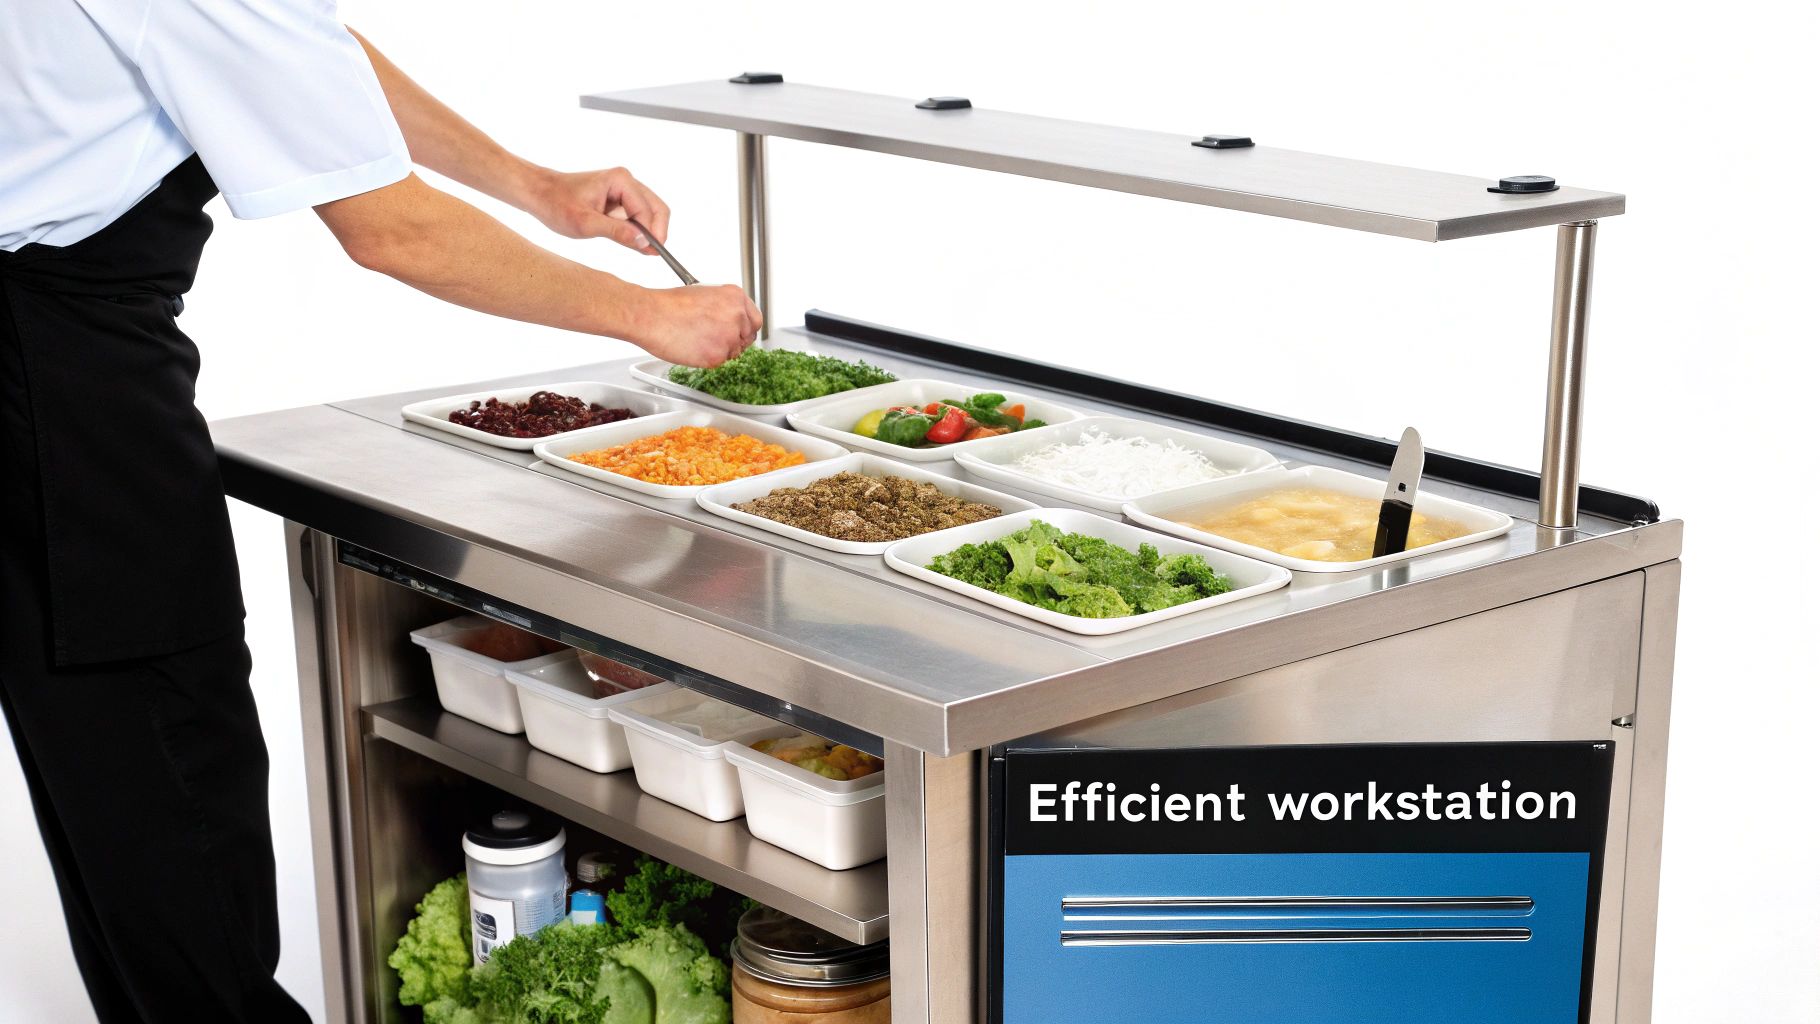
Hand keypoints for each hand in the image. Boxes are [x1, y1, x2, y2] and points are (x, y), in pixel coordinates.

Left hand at [530, 167, 669, 253]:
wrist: (539, 194)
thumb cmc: (557, 205)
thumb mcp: (585, 224)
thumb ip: (617, 233)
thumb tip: (645, 243)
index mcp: (620, 180)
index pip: (648, 210)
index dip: (653, 233)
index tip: (653, 254)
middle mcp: (626, 181)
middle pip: (657, 208)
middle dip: (656, 232)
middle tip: (652, 254)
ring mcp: (624, 189)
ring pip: (651, 212)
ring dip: (648, 231)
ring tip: (642, 251)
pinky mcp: (620, 199)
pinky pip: (639, 215)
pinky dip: (639, 230)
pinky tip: (632, 242)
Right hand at [632, 284, 762, 367]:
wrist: (651, 315)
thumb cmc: (670, 304)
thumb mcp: (705, 294)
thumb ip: (724, 307)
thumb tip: (732, 321)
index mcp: (735, 296)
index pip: (755, 320)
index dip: (745, 329)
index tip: (738, 334)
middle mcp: (737, 315)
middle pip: (747, 337)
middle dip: (734, 341)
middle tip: (715, 340)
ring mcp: (729, 336)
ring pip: (733, 352)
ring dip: (719, 350)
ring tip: (696, 339)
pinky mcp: (717, 355)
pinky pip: (719, 362)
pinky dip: (707, 359)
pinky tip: (692, 346)